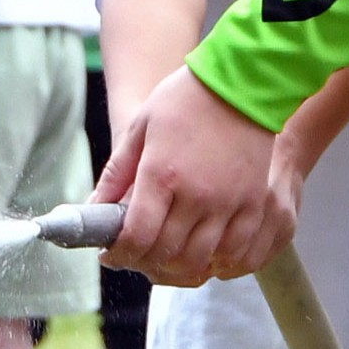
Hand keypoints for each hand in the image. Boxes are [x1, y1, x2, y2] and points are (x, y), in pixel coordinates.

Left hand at [94, 65, 291, 286]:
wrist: (244, 81)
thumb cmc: (186, 99)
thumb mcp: (140, 128)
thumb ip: (117, 173)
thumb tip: (94, 208)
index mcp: (162, 174)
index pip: (137, 237)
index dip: (119, 254)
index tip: (110, 253)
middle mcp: (196, 195)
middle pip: (166, 255)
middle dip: (142, 262)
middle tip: (133, 254)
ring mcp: (229, 203)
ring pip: (200, 261)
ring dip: (176, 268)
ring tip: (164, 257)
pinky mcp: (254, 204)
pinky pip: (235, 252)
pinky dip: (215, 262)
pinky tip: (201, 252)